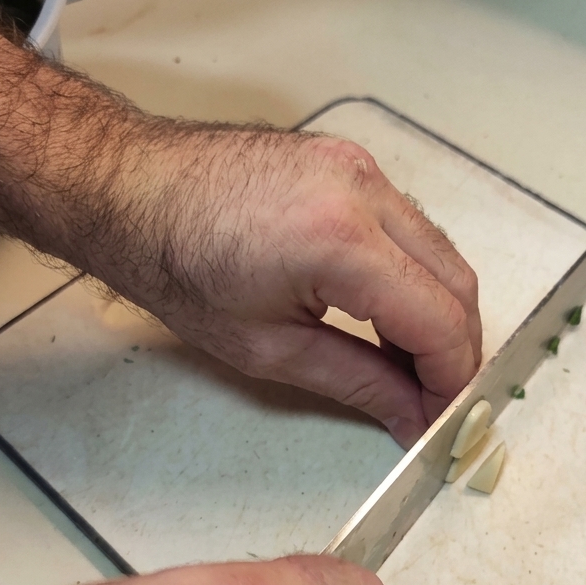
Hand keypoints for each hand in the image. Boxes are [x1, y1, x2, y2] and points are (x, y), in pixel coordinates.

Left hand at [93, 129, 483, 447]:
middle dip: (456, 350)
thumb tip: (414, 418)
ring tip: (409, 367)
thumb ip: (358, 383)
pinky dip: (415, 278)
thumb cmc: (177, 267)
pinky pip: (411, 229)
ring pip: (441, 253)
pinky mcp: (353, 164)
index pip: (438, 319)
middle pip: (456, 282)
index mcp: (341, 240)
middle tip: (435, 401)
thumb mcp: (268, 348)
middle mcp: (364, 191)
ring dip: (439, 314)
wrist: (130, 191)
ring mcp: (362, 169)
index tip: (445, 420)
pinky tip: (388, 319)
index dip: (452, 378)